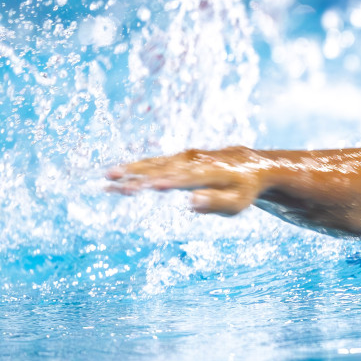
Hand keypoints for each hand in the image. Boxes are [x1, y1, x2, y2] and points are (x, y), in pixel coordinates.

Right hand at [106, 147, 267, 215]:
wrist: (252, 164)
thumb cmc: (244, 189)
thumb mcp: (237, 203)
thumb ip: (216, 202)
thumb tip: (192, 203)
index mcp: (211, 172)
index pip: (185, 178)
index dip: (168, 181)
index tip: (150, 186)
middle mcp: (195, 161)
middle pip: (163, 169)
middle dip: (139, 175)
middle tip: (114, 182)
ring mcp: (186, 157)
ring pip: (156, 163)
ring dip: (132, 168)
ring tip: (108, 176)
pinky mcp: (180, 157)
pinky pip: (156, 161)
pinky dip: (138, 166)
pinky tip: (119, 172)